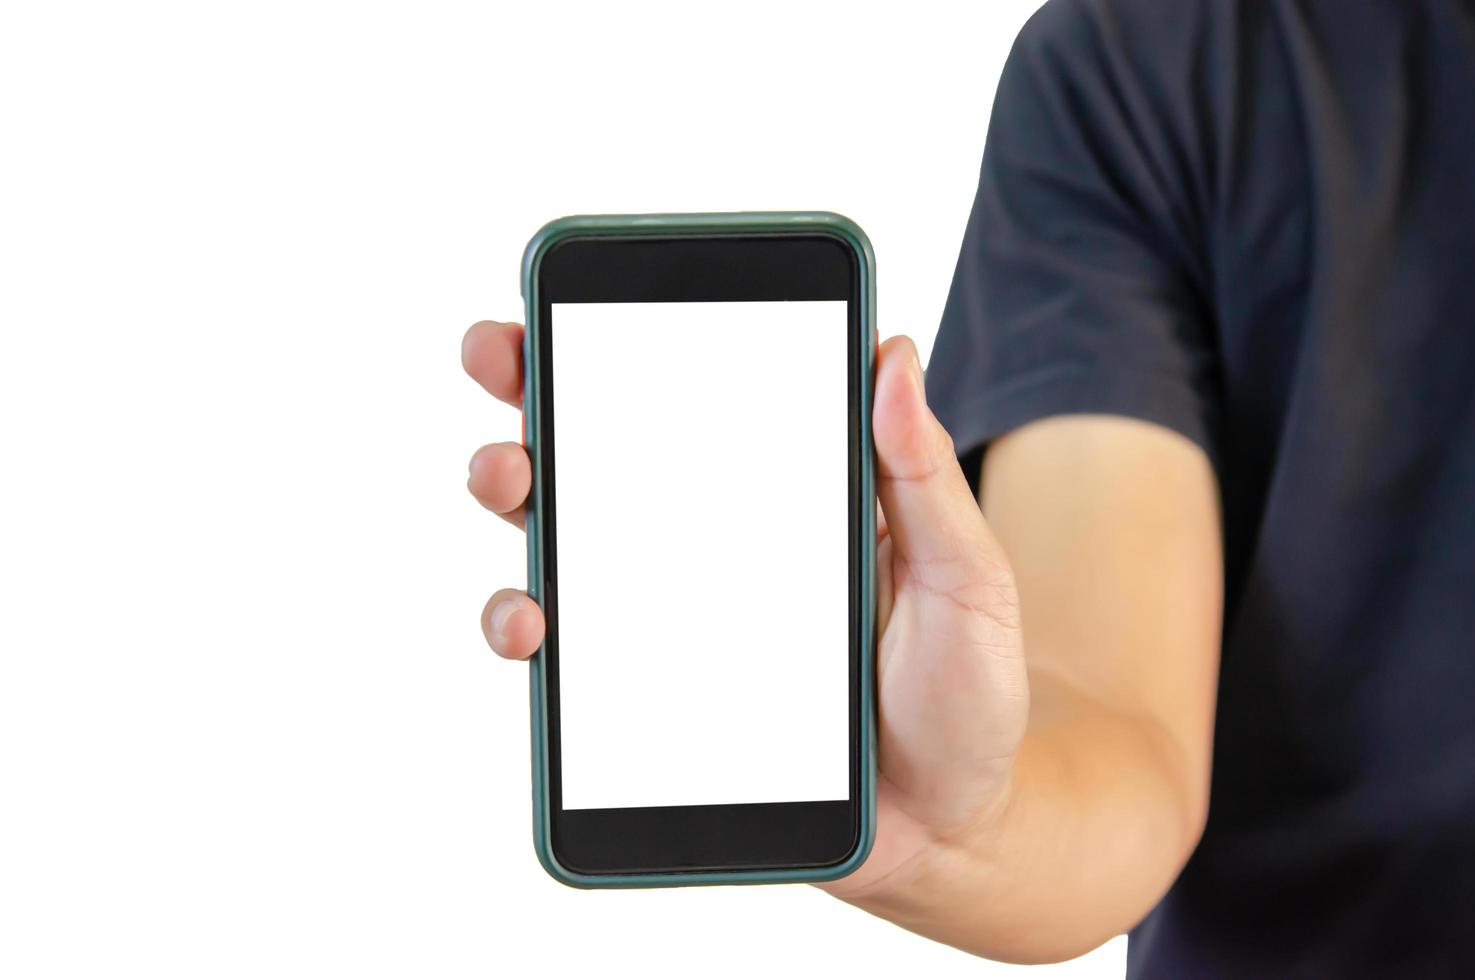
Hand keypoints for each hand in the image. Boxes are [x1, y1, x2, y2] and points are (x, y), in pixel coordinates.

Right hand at [462, 320, 1028, 900]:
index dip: (633, 345)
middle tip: (506, 362)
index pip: (702, 404)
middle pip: (606, 459)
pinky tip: (533, 625)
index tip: (579, 295)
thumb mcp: (967, 579)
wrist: (950, 832)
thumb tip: (892, 351)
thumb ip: (925, 480)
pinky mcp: (650, 703)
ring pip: (563, 544)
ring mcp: (674, 625)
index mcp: (787, 499)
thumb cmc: (966, 693)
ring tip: (508, 482)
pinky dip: (527, 630)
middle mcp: (713, 550)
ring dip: (512, 496)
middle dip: (537, 396)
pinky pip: (569, 660)